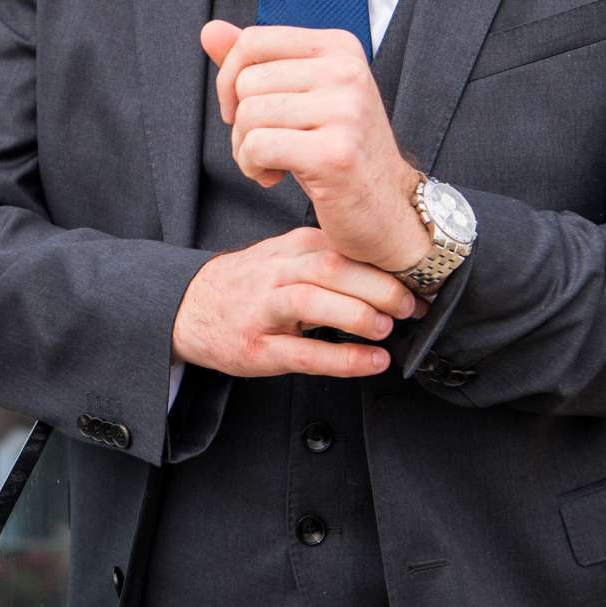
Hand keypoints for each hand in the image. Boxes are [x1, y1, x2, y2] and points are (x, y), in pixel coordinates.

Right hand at [171, 227, 418, 380]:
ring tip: (389, 327)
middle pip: (332, 267)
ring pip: (313, 301)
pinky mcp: (256, 349)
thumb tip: (387, 266)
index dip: (384, 261)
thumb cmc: (247, 287)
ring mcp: (263, 311)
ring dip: (358, 313)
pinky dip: (344, 358)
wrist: (188, 310)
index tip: (418, 278)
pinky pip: (304, 353)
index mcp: (290, 249)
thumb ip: (326, 256)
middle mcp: (275, 274)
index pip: (343, 245)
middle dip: (380, 285)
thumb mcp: (283, 257)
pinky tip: (372, 361)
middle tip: (413, 304)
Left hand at [201, 19, 428, 270]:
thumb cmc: (336, 150)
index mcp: (341, 47)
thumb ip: (257, 62)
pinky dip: (252, 167)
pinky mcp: (334, 153)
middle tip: (264, 147)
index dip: (230, 79)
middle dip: (240, 121)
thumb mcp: (301, 96)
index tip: (243, 110)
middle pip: (247, 81)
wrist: (385, 208)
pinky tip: (272, 177)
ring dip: (244, 148)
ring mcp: (345, 111)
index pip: (253, 40)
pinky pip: (258, 146)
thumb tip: (209, 30)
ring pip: (248, 114)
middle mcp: (347, 71)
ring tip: (269, 163)